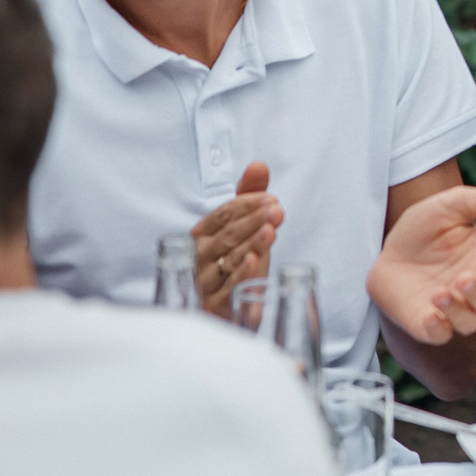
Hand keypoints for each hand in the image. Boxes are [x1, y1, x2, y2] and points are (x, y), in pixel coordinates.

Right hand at [192, 160, 282, 317]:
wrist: (223, 310)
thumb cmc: (231, 262)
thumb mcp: (242, 228)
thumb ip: (249, 196)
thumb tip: (259, 165)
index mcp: (201, 235)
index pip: (223, 215)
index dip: (246, 205)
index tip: (270, 198)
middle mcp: (199, 258)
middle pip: (227, 236)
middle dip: (252, 221)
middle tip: (276, 210)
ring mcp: (206, 283)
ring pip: (228, 260)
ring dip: (251, 243)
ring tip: (271, 230)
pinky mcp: (215, 307)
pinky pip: (228, 289)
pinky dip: (241, 274)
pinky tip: (254, 260)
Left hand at [369, 184, 475, 344]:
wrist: (388, 249)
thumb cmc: (427, 227)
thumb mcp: (452, 204)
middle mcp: (472, 291)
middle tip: (462, 278)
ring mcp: (450, 309)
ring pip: (468, 322)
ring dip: (458, 312)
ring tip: (440, 293)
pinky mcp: (425, 323)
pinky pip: (440, 336)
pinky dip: (438, 330)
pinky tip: (429, 315)